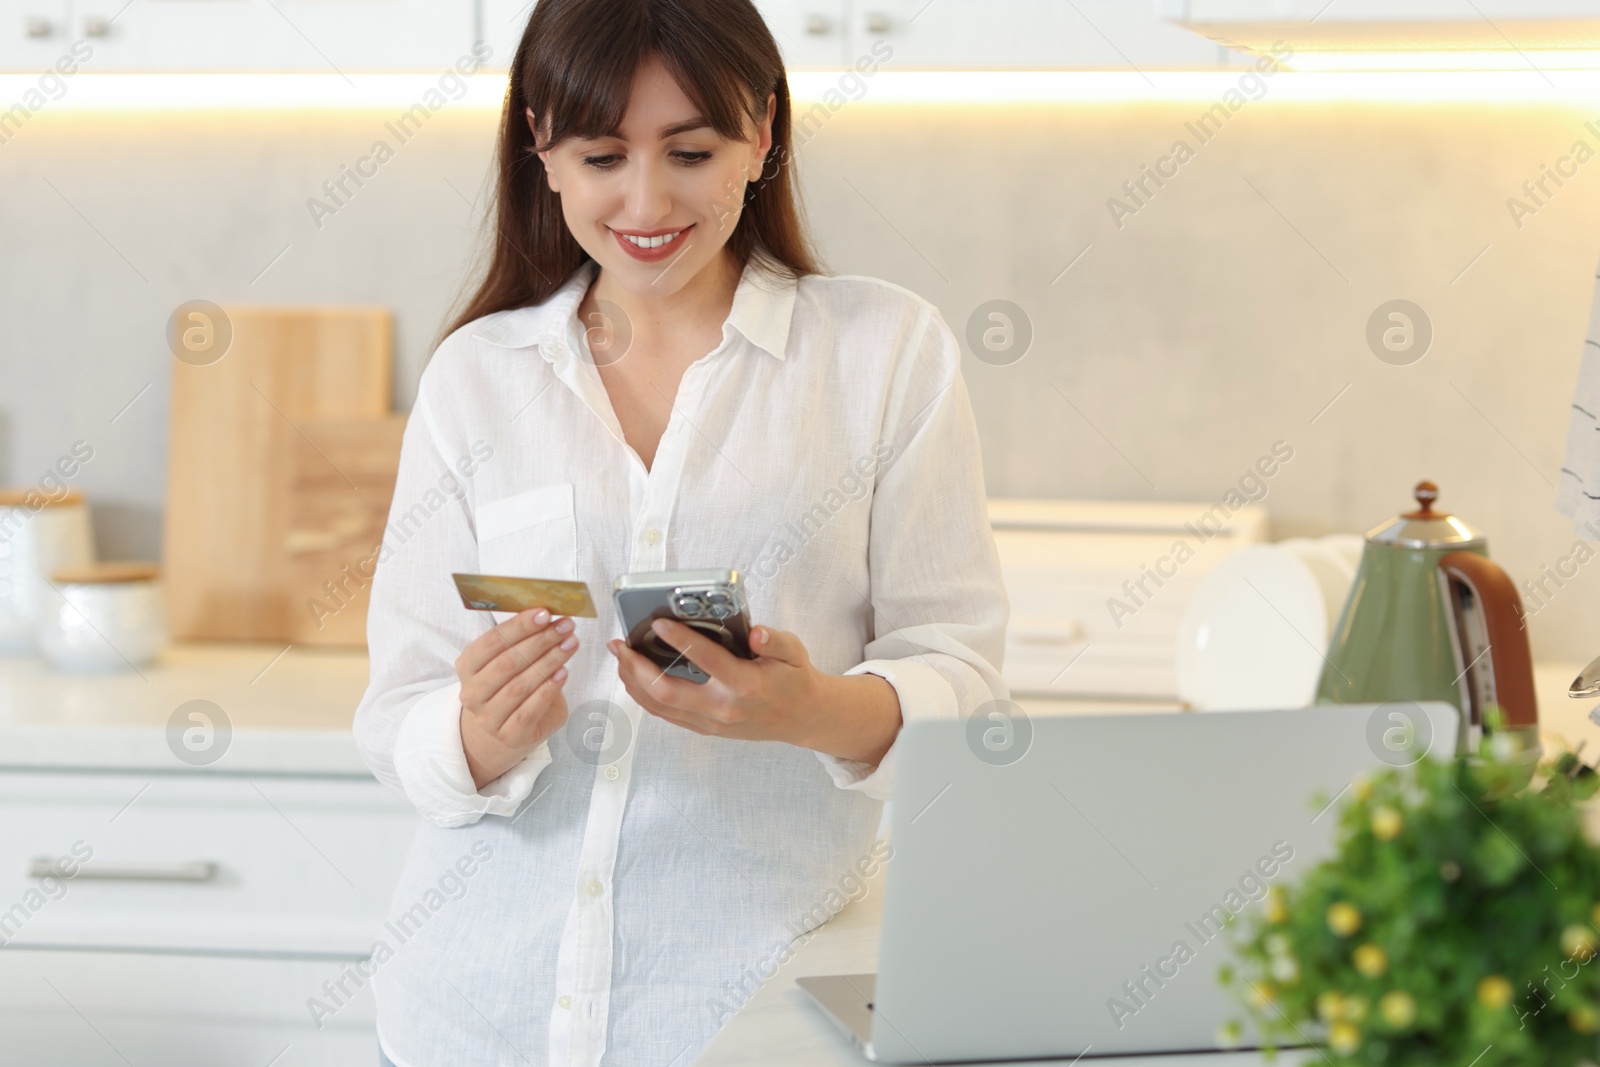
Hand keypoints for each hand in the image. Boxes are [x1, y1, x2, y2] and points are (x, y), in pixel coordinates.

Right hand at [457, 608, 578, 789]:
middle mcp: (472, 693)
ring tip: (570, 644)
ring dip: (549, 661)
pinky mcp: (509, 735)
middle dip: (540, 641)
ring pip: (520, 686)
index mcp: (468, 666)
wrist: (504, 731)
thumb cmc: (511, 686)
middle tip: (565, 627)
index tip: (544, 613)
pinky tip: (563, 673)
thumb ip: (522, 640)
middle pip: (507, 662)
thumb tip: (547, 615)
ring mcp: (488, 718)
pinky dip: (548, 689)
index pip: (491, 641)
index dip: (519, 626)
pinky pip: (530, 709)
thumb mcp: (510, 661)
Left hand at [607, 620, 901, 765]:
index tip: (658, 622)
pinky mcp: (705, 728)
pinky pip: (666, 715)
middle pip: (667, 692)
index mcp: (746, 684)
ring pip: (660, 707)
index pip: (707, 660)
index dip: (680, 640)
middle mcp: (723, 707)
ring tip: (620, 657)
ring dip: (633, 682)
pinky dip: (644, 695)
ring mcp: (711, 722)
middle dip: (637, 667)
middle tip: (620, 644)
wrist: (802, 717)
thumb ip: (775, 640)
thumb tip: (756, 633)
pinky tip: (634, 677)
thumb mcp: (794, 652)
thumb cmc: (794, 679)